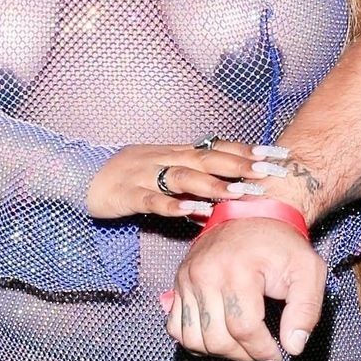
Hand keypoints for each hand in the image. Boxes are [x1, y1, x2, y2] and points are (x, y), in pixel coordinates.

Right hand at [86, 141, 268, 221]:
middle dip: (241, 165)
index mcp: (177, 153)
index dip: (249, 151)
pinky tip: (192, 212)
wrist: (81, 176)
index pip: (219, 148)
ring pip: (184, 177)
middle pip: (208, 158)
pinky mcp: (128, 194)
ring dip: (213, 185)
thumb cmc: (128, 179)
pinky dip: (174, 205)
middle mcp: (166, 159)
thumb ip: (191, 190)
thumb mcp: (163, 178)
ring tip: (238, 194)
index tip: (279, 156)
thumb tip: (221, 204)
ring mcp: (146, 175)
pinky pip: (153, 200)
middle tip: (270, 172)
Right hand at [163, 219, 326, 360]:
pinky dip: (195, 341)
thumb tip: (293, 346)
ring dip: (220, 352)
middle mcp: (206, 274)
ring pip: (194, 339)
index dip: (262, 350)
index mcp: (239, 270)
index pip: (244, 328)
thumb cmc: (282, 245)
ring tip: (241, 345)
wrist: (253, 214)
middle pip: (217, 338)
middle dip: (243, 354)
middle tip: (261, 350)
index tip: (276, 354)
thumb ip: (306, 310)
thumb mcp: (308, 271)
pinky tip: (218, 336)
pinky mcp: (178, 283)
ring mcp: (187, 279)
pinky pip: (176, 328)